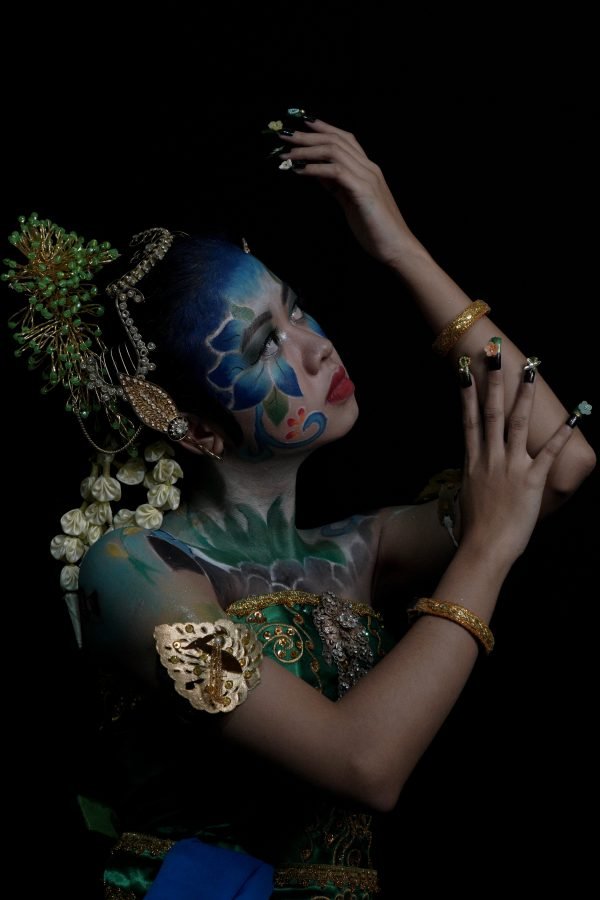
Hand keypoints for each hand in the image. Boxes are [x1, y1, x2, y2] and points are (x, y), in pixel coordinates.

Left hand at [278, 118, 416, 266]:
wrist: (396, 247)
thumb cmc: (374, 228)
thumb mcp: (350, 201)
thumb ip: (336, 184)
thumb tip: (316, 170)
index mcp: (368, 169)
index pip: (345, 138)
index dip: (323, 127)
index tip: (302, 121)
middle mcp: (369, 168)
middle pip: (335, 141)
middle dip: (308, 136)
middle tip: (284, 135)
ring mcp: (367, 178)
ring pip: (334, 151)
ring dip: (307, 151)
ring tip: (286, 154)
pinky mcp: (363, 191)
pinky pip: (336, 172)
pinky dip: (315, 168)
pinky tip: (299, 170)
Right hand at [458, 366, 573, 564]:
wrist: (484, 547)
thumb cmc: (476, 528)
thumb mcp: (468, 495)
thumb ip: (474, 476)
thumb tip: (475, 470)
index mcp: (474, 461)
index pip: (469, 420)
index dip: (467, 394)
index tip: (465, 371)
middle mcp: (490, 458)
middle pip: (491, 412)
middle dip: (493, 382)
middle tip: (494, 355)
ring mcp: (511, 467)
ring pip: (517, 423)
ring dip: (524, 395)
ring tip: (530, 370)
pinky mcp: (531, 480)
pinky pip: (549, 453)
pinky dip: (562, 435)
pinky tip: (574, 418)